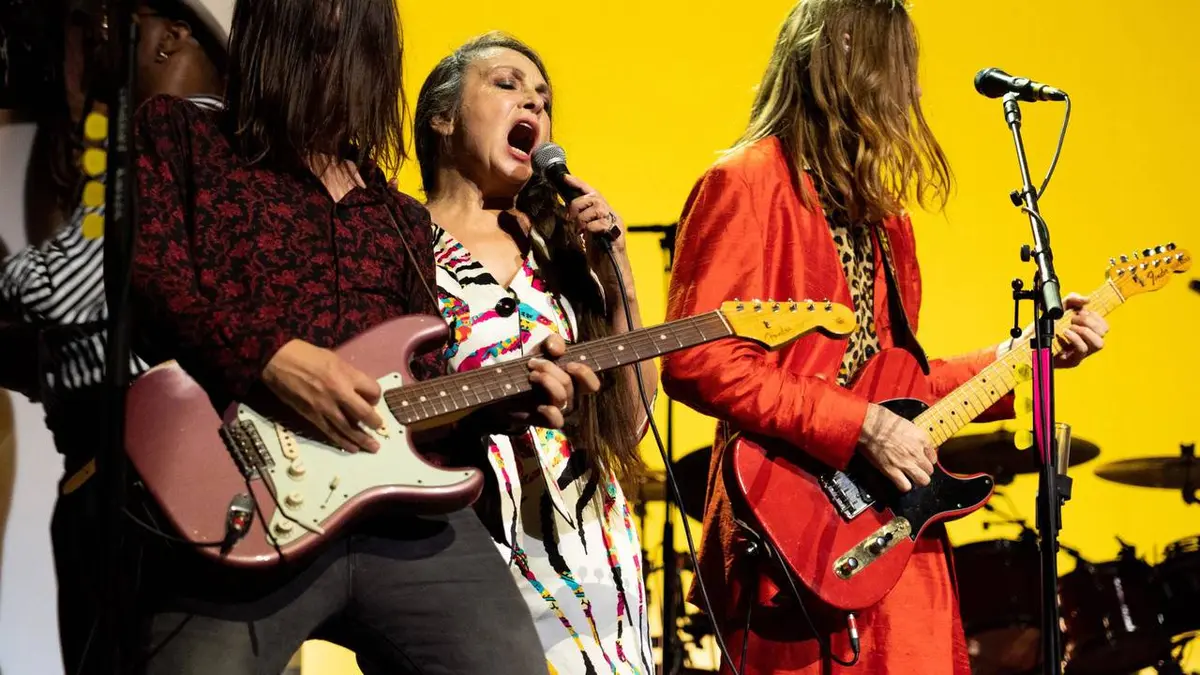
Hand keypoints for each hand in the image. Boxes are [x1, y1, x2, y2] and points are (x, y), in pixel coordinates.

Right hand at [261, 340, 382, 452]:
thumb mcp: (334, 359)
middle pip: (364, 413)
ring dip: (363, 439)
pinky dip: (342, 442)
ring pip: (349, 428)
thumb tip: (358, 389)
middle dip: (374, 423)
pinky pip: (331, 432)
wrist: (278, 361)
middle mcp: (339, 393)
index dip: (375, 397)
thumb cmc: (306, 355)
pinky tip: (352, 448)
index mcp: (347, 375)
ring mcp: (325, 407)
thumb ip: (349, 375)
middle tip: (378, 427)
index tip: (372, 399)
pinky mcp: (312, 417)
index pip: (373, 390)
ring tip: (373, 447)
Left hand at [474, 334, 601, 432]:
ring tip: (530, 375)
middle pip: (570, 384)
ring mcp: (558, 410)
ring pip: (562, 397)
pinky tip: (539, 405)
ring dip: (545, 381)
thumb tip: (557, 350)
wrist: (505, 387)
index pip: (592, 384)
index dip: (584, 373)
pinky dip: (550, 412)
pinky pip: (557, 421)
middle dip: (550, 369)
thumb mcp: (541, 349)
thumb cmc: (530, 368)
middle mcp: (570, 398)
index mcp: (574, 382)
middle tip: (533, 363)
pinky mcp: (544, 421)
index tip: (568, 364)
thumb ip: (553, 342)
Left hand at [564, 175, 624, 253]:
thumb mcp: (586, 234)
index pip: (592, 192)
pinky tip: (587, 236)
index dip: (579, 183)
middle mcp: (613, 216)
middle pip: (594, 197)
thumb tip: (567, 210)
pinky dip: (590, 228)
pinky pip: (601, 223)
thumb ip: (581, 221)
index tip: (565, 177)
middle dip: (577, 205)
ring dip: (583, 217)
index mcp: (605, 214)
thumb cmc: (600, 256)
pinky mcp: (617, 236)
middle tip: (570, 218)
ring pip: (598, 207)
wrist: (612, 276)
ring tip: (579, 230)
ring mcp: (616, 225)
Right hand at [858, 403, 937, 491]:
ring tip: (911, 477)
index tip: (921, 459)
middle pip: (930, 470)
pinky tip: (900, 481)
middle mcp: (916, 452)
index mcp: (921, 439)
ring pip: (923, 480)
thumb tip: (914, 441)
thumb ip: (914, 435)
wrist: (869, 425)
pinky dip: (904, 485)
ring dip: (918, 480)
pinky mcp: (892, 470)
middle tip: (916, 469)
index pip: (933, 456)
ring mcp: (905, 463)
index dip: (926, 459)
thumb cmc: (883, 421)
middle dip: (923, 470)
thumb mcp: (906, 424)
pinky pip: (905, 486)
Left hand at [999, 293, 1108, 367]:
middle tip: (1073, 318)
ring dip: (1085, 331)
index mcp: (1086, 332)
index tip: (1079, 311)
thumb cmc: (1042, 327)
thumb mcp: (1056, 308)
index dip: (1094, 315)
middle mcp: (1086, 342)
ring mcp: (1080, 353)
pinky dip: (1075, 338)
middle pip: (1103, 332)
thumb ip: (1071, 299)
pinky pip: (1082, 350)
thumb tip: (1086, 300)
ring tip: (1070, 326)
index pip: (1103, 325)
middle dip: (1089, 320)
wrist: (1025, 341)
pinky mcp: (1072, 361)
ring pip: (1098, 343)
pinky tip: (1065, 332)